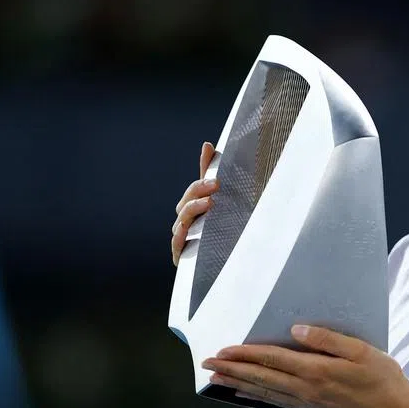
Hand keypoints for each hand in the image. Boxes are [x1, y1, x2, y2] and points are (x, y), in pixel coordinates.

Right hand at [171, 141, 218, 265]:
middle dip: (198, 192)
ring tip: (208, 203)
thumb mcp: (223, 199)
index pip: (194, 190)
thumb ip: (212, 174)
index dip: (201, 179)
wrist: (231, 262)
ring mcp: (184, 238)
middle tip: (215, 185)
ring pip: (181, 222)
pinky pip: (177, 246)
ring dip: (192, 210)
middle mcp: (187, 221)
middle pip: (186, 204)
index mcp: (195, 207)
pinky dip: (180, 237)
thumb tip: (207, 145)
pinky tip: (186, 229)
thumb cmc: (224, 228)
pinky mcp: (183, 256)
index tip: (213, 169)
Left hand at [201, 325, 408, 407]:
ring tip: (216, 379)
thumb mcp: (362, 351)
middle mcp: (307, 389)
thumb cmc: (383, 377)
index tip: (222, 349)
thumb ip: (328, 339)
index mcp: (317, 371)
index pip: (273, 360)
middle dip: (233, 370)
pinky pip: (277, 403)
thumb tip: (295, 330)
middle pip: (262, 378)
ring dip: (239, 384)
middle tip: (206, 364)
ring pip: (265, 392)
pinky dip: (257, 397)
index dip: (246, 354)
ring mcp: (308, 403)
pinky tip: (246, 394)